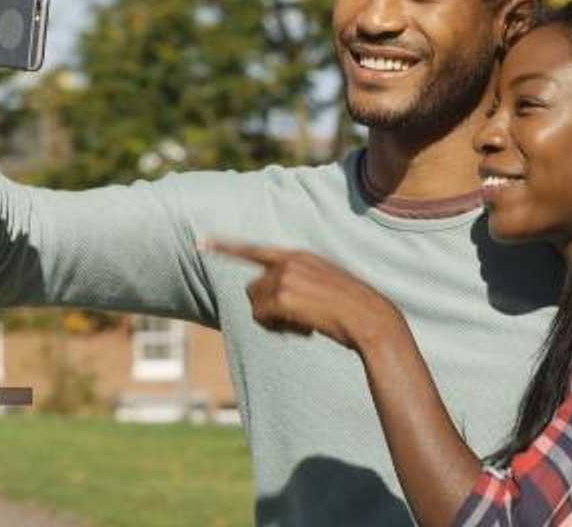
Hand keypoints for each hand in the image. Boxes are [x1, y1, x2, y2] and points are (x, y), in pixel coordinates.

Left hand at [200, 238, 403, 350]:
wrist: (370, 318)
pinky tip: (305, 329)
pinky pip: (263, 317)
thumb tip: (267, 302)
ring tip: (304, 324)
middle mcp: (288, 260)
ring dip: (274, 321)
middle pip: (253, 289)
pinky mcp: (284, 295)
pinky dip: (279, 329)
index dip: (225, 246)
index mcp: (298, 255)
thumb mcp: (323, 285)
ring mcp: (285, 276)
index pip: (254, 249)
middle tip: (295, 322)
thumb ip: (296, 283)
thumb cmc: (350, 309)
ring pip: (256, 305)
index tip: (201, 242)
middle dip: (267, 309)